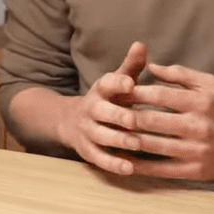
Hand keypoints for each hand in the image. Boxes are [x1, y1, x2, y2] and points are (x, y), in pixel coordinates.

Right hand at [56, 41, 149, 175]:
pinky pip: (99, 158)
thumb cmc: (109, 99)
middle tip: (135, 120)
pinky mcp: (87, 149)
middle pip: (102, 111)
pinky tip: (130, 168)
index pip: (107, 83)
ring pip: (101, 135)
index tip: (131, 83)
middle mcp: (91, 108)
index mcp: (101, 90)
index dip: (118, 83)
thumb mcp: (118, 81)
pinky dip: (113, 163)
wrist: (72, 120)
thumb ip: (131, 66)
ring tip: (137, 145)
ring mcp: (87, 129)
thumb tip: (142, 44)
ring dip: (118, 140)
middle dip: (118, 115)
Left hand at [119, 61, 213, 182]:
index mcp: (201, 102)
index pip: (157, 95)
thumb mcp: (210, 85)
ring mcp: (196, 151)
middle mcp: (199, 127)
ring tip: (108, 133)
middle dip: (124, 116)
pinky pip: (159, 169)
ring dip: (126, 139)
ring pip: (151, 145)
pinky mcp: (194, 171)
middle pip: (150, 120)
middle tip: (106, 112)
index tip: (116, 91)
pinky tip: (123, 158)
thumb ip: (180, 74)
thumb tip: (150, 65)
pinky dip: (138, 165)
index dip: (132, 93)